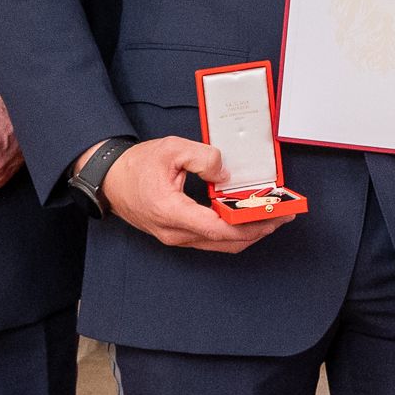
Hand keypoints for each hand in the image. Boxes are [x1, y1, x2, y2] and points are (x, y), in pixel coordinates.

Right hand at [100, 136, 289, 252]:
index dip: (249, 225)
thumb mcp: (171, 148)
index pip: (217, 228)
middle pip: (225, 242)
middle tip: (284, 216)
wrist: (110, 179)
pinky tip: (248, 219)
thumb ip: (202, 157)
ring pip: (220, 245)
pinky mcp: (178, 235)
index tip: (273, 216)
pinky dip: (234, 233)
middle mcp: (174, 232)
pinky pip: (212, 240)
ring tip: (272, 218)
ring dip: (248, 234)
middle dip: (258, 230)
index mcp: (170, 211)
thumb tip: (224, 173)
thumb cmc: (137, 165)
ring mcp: (175, 238)